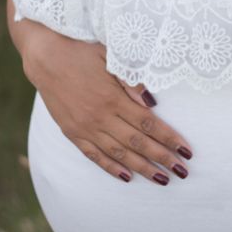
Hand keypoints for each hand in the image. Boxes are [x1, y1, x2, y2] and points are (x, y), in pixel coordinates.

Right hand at [18, 25, 193, 184]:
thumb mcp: (109, 58)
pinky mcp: (72, 132)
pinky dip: (110, 167)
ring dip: (142, 168)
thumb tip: (152, 103)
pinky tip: (126, 177)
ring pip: (118, 153)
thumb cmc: (81, 52)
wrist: (44, 57)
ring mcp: (84, 127)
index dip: (169, 138)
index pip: (148, 123)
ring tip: (162, 180)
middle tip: (182, 172)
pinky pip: (93, 155)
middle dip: (162, 158)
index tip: (187, 150)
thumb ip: (131, 82)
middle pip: (137, 142)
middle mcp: (99, 117)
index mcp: (112, 98)